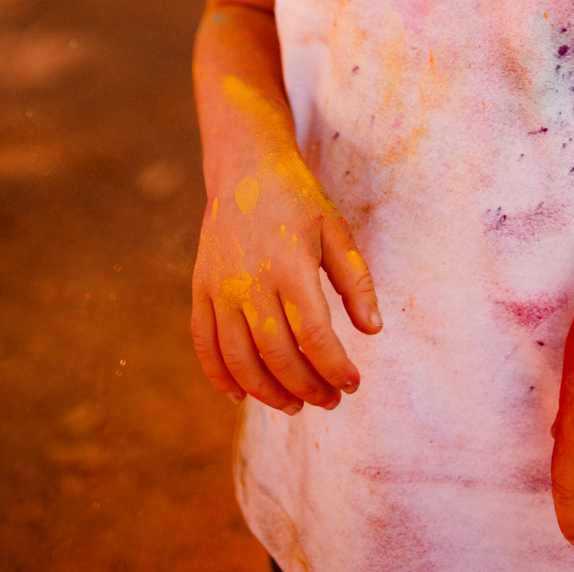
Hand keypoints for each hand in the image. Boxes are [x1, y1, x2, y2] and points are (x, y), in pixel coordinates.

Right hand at [191, 145, 381, 416]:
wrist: (246, 169)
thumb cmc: (299, 201)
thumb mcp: (336, 230)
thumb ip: (356, 281)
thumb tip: (373, 330)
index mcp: (291, 264)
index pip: (314, 334)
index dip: (335, 367)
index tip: (353, 383)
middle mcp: (251, 281)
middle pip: (277, 354)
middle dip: (307, 387)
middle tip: (330, 401)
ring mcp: (220, 287)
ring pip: (239, 359)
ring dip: (267, 393)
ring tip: (295, 405)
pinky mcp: (201, 289)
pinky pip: (205, 344)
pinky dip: (220, 376)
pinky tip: (241, 396)